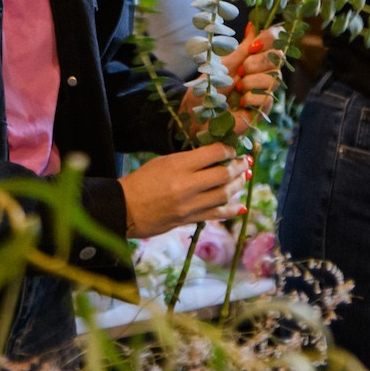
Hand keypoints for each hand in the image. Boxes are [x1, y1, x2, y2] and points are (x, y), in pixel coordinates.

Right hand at [120, 144, 248, 238]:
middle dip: (238, 167)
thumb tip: (213, 159)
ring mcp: (189, 205)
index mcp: (178, 165)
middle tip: (245, 163)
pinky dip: (231, 210)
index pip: (213, 154)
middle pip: (223, 175)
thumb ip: (187, 160)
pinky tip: (241, 206)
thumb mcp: (162, 162)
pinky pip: (217, 214)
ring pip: (224, 195)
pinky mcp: (189, 220)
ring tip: (243, 179)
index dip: (228, 150)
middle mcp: (186, 185)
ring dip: (238, 186)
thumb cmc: (141, 181)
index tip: (232, 150)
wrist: (124, 209)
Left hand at [187, 28, 284, 140]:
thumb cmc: (208, 87)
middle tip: (240, 71)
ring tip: (237, 88)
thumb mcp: (225, 62)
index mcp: (254, 58)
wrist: (198, 112)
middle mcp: (262, 72)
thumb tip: (254, 24)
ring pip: (274, 78)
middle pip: (277, 57)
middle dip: (257, 62)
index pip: (274, 42)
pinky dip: (252, 98)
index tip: (254, 46)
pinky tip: (240, 102)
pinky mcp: (262, 110)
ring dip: (252, 81)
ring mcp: (263, 91)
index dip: (269, 38)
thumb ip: (243, 47)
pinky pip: (268, 98)